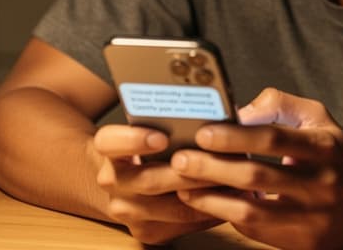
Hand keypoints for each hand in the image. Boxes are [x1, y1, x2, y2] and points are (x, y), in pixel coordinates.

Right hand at [93, 124, 222, 244]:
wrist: (124, 180)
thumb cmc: (148, 144)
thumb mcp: (148, 125)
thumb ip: (169, 117)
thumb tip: (210, 111)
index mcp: (107, 149)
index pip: (110, 141)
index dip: (134, 140)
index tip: (162, 138)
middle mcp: (112, 181)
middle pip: (150, 180)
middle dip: (189, 171)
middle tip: (218, 160)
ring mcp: (127, 210)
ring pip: (172, 207)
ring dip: (207, 193)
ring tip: (235, 179)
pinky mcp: (147, 231)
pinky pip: (183, 225)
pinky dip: (210, 211)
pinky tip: (232, 198)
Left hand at [170, 88, 342, 249]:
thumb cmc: (337, 156)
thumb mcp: (319, 118)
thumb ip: (281, 104)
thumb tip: (240, 112)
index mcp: (325, 148)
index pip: (274, 138)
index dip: (235, 136)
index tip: (203, 132)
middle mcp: (321, 185)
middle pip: (257, 177)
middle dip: (212, 167)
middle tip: (180, 159)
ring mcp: (312, 219)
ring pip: (252, 212)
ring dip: (211, 198)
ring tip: (184, 185)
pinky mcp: (303, 244)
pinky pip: (257, 231)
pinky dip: (229, 215)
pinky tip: (208, 202)